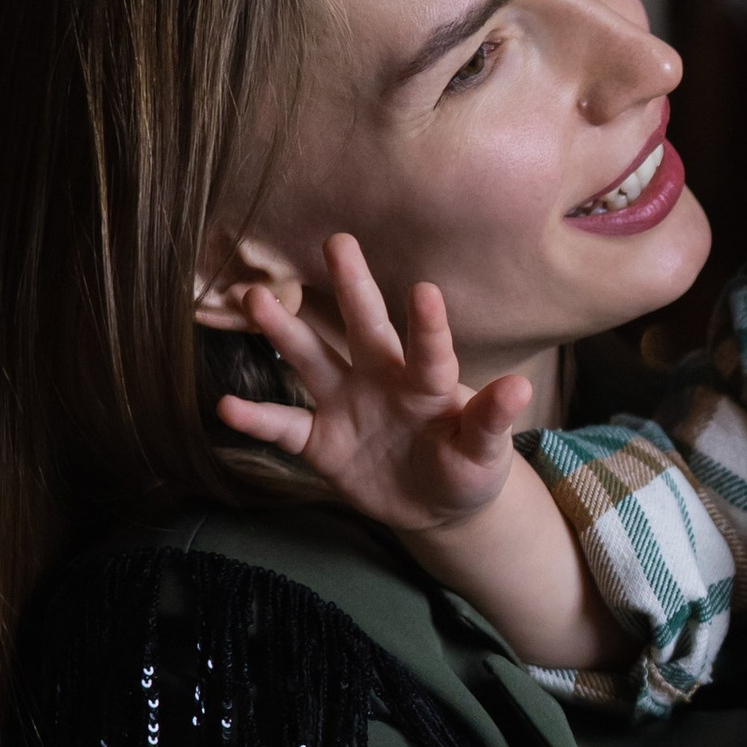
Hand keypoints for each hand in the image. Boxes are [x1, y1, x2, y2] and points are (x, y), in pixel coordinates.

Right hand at [214, 231, 530, 541]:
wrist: (434, 506)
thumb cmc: (467, 468)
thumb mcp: (485, 453)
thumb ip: (492, 422)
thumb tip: (521, 388)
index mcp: (426, 383)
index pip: (429, 351)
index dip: (427, 325)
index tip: (424, 290)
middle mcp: (380, 379)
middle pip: (363, 327)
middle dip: (351, 287)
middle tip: (338, 241)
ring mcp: (345, 404)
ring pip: (310, 359)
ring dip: (284, 332)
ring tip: (254, 298)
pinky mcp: (318, 440)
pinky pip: (283, 425)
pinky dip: (255, 418)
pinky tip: (225, 406)